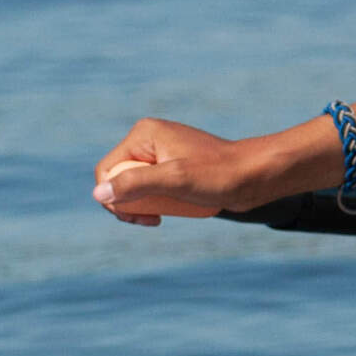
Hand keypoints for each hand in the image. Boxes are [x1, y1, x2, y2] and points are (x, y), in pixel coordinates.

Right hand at [91, 118, 282, 224]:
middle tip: (150, 221)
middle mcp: (149, 140)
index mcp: (144, 134)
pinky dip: (156, 202)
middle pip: (120, 178)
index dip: (113, 198)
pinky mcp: (175, 166)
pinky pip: (152, 187)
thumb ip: (136, 184)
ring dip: (141, 205)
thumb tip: (99, 194)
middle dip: (128, 203)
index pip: (108, 170)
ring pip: (135, 185)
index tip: (136, 218)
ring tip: (159, 219)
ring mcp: (162, 153)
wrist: (256, 175)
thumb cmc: (219, 175)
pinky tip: (169, 212)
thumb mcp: (174, 180)